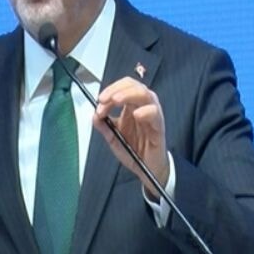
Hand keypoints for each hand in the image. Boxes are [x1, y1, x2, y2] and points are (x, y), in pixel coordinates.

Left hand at [94, 76, 167, 198]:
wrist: (146, 169)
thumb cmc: (134, 150)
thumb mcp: (113, 138)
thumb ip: (104, 126)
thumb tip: (94, 115)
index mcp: (130, 107)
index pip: (122, 88)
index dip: (109, 90)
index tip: (99, 102)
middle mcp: (142, 107)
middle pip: (134, 85)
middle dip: (117, 88)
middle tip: (104, 99)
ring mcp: (152, 115)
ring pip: (146, 94)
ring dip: (129, 94)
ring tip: (116, 100)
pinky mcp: (158, 127)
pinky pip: (156, 114)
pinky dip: (146, 111)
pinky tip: (136, 115)